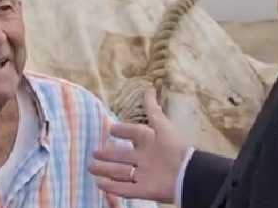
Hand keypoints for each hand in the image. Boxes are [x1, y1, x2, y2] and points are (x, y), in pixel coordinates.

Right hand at [88, 87, 188, 201]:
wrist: (187, 173)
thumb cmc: (174, 147)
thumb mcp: (162, 126)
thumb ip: (153, 109)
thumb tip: (149, 87)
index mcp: (150, 142)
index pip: (134, 134)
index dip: (124, 131)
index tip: (111, 129)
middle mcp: (145, 158)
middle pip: (123, 156)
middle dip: (108, 154)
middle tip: (93, 153)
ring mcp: (144, 175)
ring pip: (121, 173)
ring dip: (105, 170)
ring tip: (90, 168)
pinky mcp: (143, 190)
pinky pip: (126, 189)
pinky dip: (113, 188)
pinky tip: (100, 185)